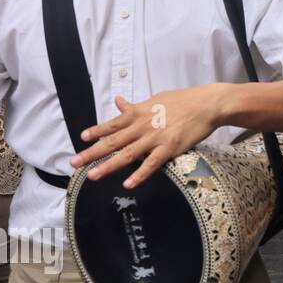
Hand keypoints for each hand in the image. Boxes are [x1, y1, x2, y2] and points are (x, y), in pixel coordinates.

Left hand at [69, 86, 226, 189]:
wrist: (208, 104)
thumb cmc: (184, 101)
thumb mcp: (156, 99)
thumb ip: (136, 106)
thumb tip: (119, 102)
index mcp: (139, 113)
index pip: (112, 123)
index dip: (96, 131)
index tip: (82, 138)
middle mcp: (142, 126)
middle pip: (113, 141)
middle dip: (92, 152)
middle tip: (74, 162)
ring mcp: (155, 138)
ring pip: (127, 154)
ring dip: (108, 166)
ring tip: (92, 175)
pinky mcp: (170, 148)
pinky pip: (151, 164)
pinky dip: (139, 174)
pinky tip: (128, 183)